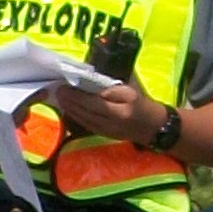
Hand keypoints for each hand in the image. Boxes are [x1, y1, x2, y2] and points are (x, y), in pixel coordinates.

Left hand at [45, 79, 163, 144]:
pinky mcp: (105, 134)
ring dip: (70, 109)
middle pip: (87, 110)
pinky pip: (86, 125)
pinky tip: (69, 109)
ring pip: (84, 119)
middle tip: (58, 90)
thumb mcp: (132, 90)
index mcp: (121, 108)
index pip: (96, 101)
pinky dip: (76, 116)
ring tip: (60, 98)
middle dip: (71, 101)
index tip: (68, 85)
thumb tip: (91, 77)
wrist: (154, 127)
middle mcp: (113, 121)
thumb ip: (113, 85)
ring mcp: (107, 130)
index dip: (79, 94)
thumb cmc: (144, 104)